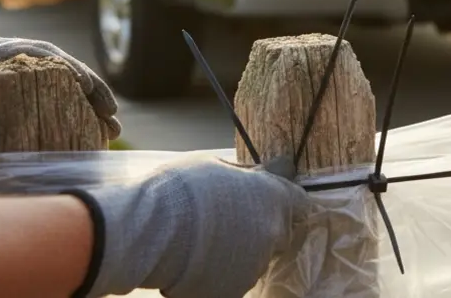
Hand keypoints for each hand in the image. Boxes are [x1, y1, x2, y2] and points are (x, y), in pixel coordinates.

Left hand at [0, 32, 120, 155]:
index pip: (42, 54)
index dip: (74, 73)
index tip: (95, 97)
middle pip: (57, 65)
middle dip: (89, 90)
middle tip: (111, 119)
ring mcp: (3, 71)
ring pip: (54, 80)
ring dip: (82, 103)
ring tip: (106, 130)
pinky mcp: (4, 91)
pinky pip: (43, 95)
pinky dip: (65, 111)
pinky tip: (81, 133)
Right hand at [77, 155, 307, 297]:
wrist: (152, 231)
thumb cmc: (182, 188)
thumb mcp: (217, 167)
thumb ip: (248, 177)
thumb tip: (271, 170)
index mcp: (274, 199)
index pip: (298, 202)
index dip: (282, 202)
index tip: (268, 203)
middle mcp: (273, 234)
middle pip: (277, 234)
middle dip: (259, 230)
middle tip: (226, 224)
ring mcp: (255, 267)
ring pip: (253, 260)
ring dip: (237, 254)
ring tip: (202, 244)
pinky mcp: (233, 293)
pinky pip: (231, 281)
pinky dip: (218, 275)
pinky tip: (194, 264)